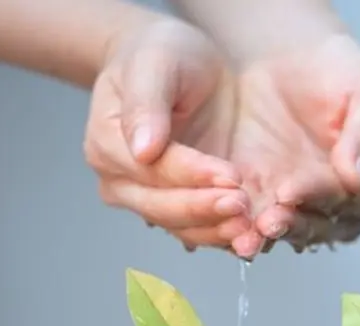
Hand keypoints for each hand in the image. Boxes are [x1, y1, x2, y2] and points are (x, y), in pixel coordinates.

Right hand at [83, 17, 295, 254]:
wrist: (179, 64)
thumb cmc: (160, 54)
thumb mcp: (154, 63)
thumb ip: (147, 104)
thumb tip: (143, 149)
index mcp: (108, 144)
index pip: (151, 170)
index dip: (191, 175)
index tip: (231, 175)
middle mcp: (122, 180)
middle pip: (161, 207)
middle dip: (205, 209)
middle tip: (243, 206)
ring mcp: (149, 198)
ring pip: (180, 227)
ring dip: (217, 231)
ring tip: (251, 230)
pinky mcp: (180, 205)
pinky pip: (200, 229)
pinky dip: (225, 235)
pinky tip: (251, 236)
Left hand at [204, 32, 359, 255]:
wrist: (290, 61)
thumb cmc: (341, 71)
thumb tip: (357, 179)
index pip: (355, 200)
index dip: (323, 197)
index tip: (291, 190)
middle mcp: (349, 208)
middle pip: (325, 225)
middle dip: (294, 223)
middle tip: (267, 220)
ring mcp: (309, 210)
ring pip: (293, 231)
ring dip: (270, 233)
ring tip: (247, 231)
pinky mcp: (272, 206)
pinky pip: (261, 224)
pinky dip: (247, 227)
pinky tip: (229, 224)